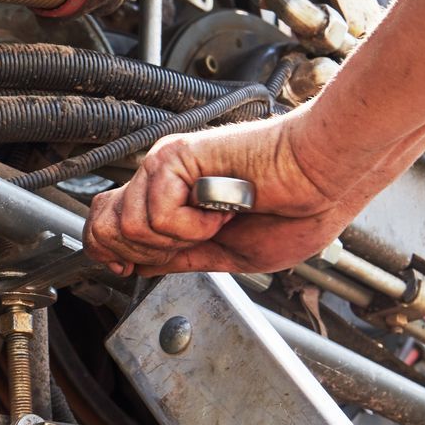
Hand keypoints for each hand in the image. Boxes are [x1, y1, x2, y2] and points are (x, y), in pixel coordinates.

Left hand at [82, 111, 357, 275]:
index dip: (106, 252)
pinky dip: (195, 225)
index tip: (127, 267)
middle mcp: (161, 179)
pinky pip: (157, 216)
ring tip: (216, 222)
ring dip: (177, 239)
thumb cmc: (295, 210)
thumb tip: (138, 265)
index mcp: (172, 199)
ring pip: (127, 227)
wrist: (323, 182)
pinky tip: (223, 209)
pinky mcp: (174, 157)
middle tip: (192, 243)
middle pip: (102, 227)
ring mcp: (165, 167)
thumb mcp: (228, 252)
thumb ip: (180, 257)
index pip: (106, 224)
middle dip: (141, 254)